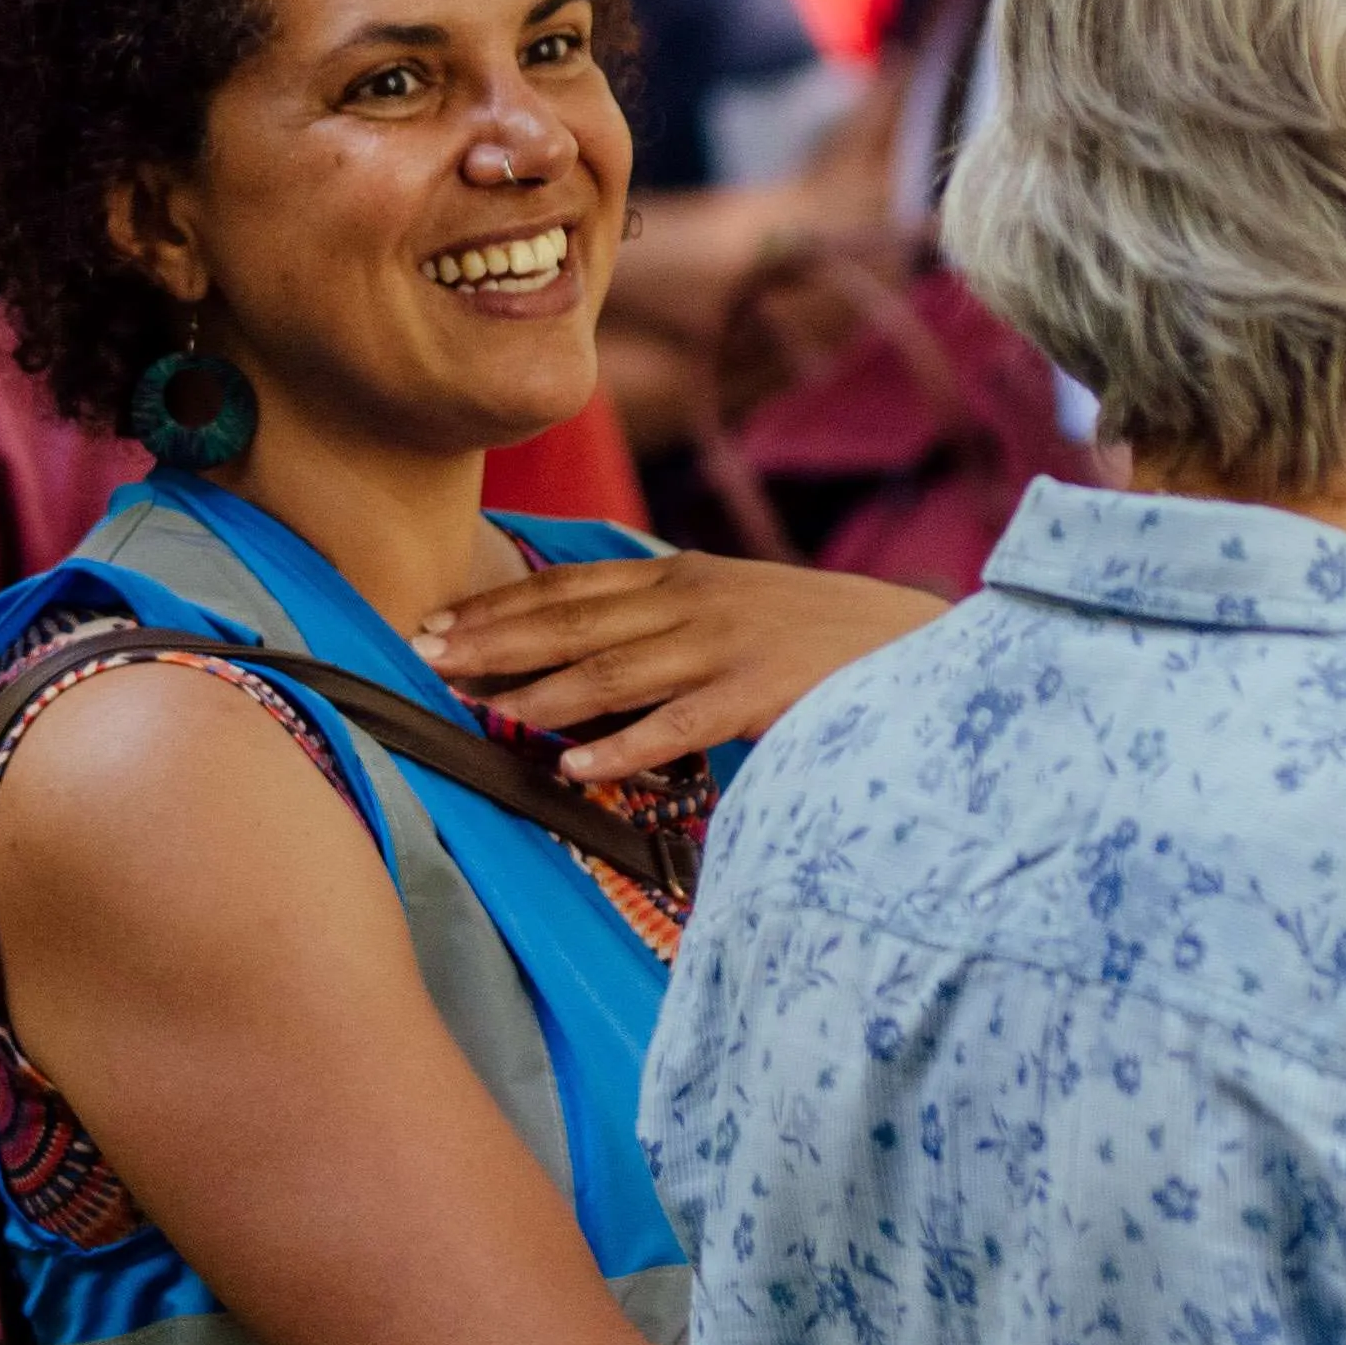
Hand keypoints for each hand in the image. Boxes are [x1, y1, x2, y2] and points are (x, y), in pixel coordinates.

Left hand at [412, 547, 951, 788]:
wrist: (919, 647)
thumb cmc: (819, 638)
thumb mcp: (735, 607)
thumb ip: (665, 621)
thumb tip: (586, 648)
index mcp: (684, 577)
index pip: (570, 587)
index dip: (497, 606)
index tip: (434, 623)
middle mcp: (694, 602)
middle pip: (573, 621)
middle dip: (493, 641)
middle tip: (425, 659)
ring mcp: (726, 646)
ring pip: (614, 669)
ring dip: (540, 693)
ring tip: (482, 711)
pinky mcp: (761, 694)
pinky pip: (679, 725)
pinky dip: (623, 746)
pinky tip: (577, 767)